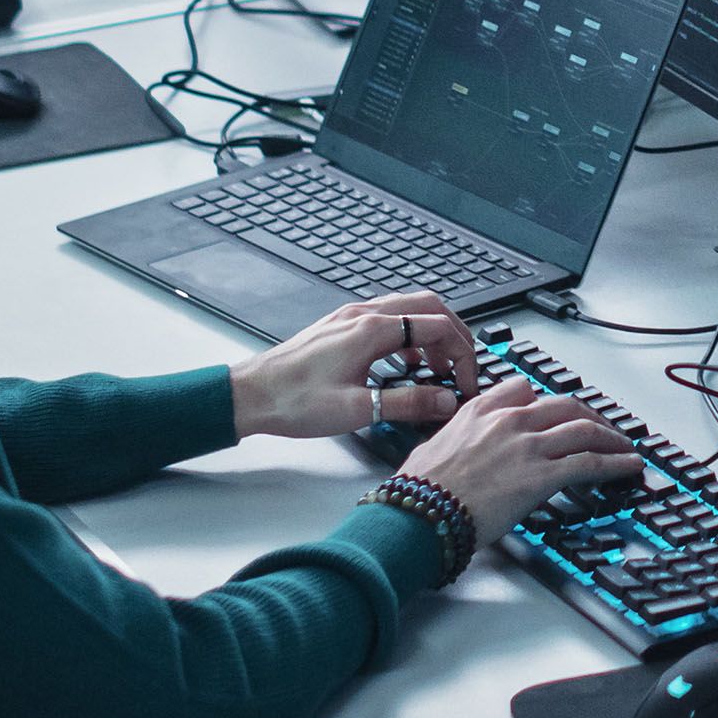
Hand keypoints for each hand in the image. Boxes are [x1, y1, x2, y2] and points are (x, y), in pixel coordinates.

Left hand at [230, 292, 477, 440]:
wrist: (251, 394)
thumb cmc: (293, 400)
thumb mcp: (357, 410)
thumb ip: (407, 403)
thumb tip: (446, 400)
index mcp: (370, 331)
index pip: (438, 327)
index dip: (463, 355)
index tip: (466, 382)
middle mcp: (363, 315)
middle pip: (429, 306)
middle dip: (454, 335)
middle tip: (463, 366)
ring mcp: (351, 317)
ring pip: (409, 308)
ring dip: (431, 333)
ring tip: (437, 368)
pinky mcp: (341, 326)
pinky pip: (388, 317)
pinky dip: (408, 334)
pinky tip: (403, 362)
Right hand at [400, 376, 639, 542]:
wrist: (417, 514)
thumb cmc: (417, 492)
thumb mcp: (432, 449)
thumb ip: (457, 441)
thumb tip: (460, 451)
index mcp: (480, 410)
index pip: (525, 389)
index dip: (548, 401)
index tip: (560, 411)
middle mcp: (509, 421)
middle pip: (565, 406)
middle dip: (591, 417)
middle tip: (604, 429)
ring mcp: (528, 446)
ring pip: (585, 430)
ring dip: (612, 439)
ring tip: (626, 447)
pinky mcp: (541, 476)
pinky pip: (590, 463)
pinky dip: (616, 463)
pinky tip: (629, 466)